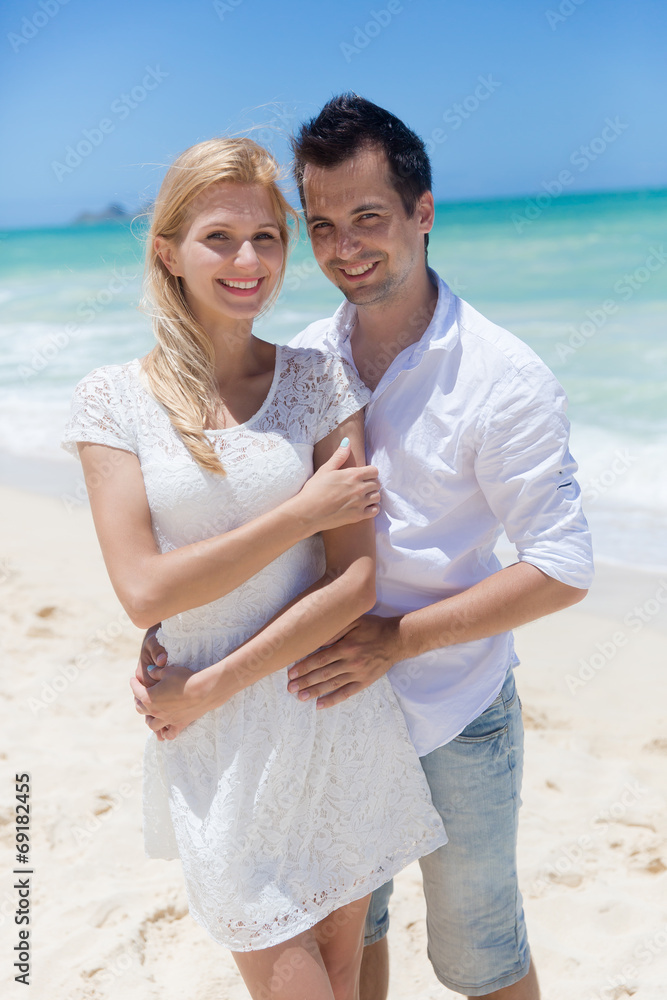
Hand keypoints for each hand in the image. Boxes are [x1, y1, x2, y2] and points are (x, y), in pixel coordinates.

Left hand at [134, 626, 184, 739]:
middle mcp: (155, 711)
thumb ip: (156, 672)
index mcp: (149, 698)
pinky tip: (164, 731)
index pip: (137, 691)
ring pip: (152, 724)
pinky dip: (165, 733)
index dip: (134, 684)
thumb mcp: (168, 671)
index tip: (133, 679)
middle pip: (141, 709)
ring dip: (149, 719)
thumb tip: (149, 670)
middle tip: (140, 695)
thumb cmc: (184, 679)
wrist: (203, 691)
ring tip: (150, 714)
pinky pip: (169, 734)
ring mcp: (167, 720)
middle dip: (138, 701)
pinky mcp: (178, 724)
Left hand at [286, 614, 403, 708]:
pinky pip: (347, 693)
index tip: (291, 673)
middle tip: (290, 688)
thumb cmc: (373, 627)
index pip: (320, 659)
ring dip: (315, 692)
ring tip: (300, 697)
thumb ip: (335, 630)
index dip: (304, 667)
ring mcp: (358, 673)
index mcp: (346, 647)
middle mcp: (351, 662)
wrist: (397, 639)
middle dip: (305, 681)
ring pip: (332, 685)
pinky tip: (320, 705)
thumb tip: (317, 639)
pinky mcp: (365, 681)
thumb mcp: (354, 621)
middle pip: (323, 674)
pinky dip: (333, 700)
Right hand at [295, 439, 380, 531]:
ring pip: (377, 497)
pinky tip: (363, 506)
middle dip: (371, 483)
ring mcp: (360, 503)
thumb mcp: (325, 469)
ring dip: (372, 495)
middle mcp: (360, 488)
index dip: (369, 472)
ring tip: (362, 496)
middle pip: (377, 483)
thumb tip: (347, 441)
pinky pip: (375, 510)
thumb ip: (339, 455)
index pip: (374, 471)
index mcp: (353, 475)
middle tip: (361, 486)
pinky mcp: (358, 516)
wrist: (307, 512)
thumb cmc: (314, 489)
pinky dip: (372, 508)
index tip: (363, 476)